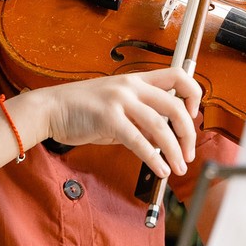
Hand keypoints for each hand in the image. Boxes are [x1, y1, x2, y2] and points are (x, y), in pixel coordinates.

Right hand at [25, 68, 200, 177]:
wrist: (51, 109)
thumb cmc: (83, 108)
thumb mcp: (117, 106)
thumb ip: (141, 117)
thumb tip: (164, 138)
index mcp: (136, 79)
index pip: (178, 76)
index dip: (193, 95)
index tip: (194, 116)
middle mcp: (132, 86)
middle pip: (175, 105)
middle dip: (188, 133)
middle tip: (188, 153)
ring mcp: (120, 101)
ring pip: (160, 126)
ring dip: (174, 151)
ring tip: (178, 168)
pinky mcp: (108, 119)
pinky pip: (139, 141)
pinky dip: (154, 158)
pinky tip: (160, 169)